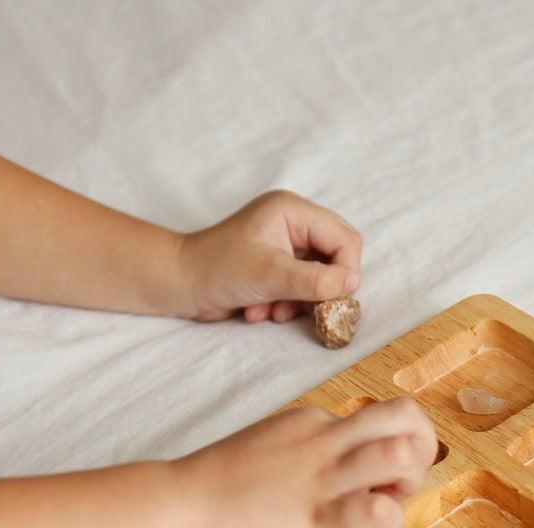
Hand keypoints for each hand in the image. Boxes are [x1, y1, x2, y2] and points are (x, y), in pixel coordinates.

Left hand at [176, 190, 362, 322]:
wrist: (179, 284)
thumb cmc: (217, 270)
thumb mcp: (271, 275)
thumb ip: (317, 280)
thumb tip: (354, 284)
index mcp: (293, 211)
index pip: (344, 239)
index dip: (345, 272)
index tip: (333, 300)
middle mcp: (293, 224)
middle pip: (337, 257)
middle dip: (324, 288)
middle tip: (310, 308)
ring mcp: (286, 245)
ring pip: (322, 277)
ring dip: (302, 301)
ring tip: (276, 310)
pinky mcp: (277, 266)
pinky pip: (302, 288)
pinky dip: (287, 304)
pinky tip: (263, 310)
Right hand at [177, 398, 435, 527]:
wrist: (183, 506)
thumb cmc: (224, 484)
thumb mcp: (276, 444)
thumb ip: (314, 449)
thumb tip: (348, 469)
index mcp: (317, 421)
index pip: (382, 418)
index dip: (396, 445)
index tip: (379, 475)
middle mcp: (328, 441)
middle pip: (406, 416)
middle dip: (422, 448)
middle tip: (400, 483)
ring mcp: (324, 478)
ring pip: (400, 454)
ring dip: (410, 483)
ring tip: (387, 503)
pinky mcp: (319, 520)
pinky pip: (376, 511)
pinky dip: (389, 521)